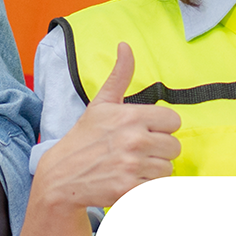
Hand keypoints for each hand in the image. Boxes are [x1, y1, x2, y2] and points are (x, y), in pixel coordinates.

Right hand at [34, 43, 180, 211]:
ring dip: (153, 169)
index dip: (160, 127)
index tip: (143, 131)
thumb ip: (119, 76)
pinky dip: (147, 186)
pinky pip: (158, 187)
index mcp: (130, 116)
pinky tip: (130, 180)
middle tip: (136, 151)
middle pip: (174, 146)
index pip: (173, 120)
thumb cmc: (84, 138)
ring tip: (132, 166)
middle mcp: (134, 140)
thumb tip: (125, 45)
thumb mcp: (100, 104)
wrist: (62, 175)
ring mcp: (132, 166)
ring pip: (168, 168)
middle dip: (158, 150)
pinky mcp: (130, 189)